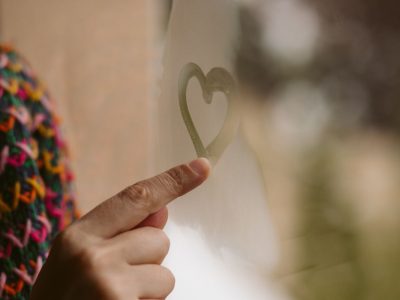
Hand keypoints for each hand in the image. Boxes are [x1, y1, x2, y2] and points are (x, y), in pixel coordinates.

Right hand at [31, 158, 210, 299]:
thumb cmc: (66, 298)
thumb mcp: (79, 261)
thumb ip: (120, 233)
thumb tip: (161, 211)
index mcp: (78, 236)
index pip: (136, 198)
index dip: (172, 181)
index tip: (201, 167)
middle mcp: (91, 254)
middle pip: (158, 239)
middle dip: (148, 261)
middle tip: (117, 283)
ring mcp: (108, 282)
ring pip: (165, 273)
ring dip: (149, 289)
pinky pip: (162, 298)